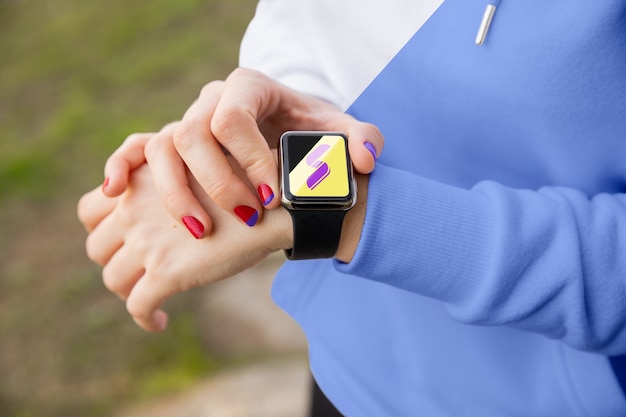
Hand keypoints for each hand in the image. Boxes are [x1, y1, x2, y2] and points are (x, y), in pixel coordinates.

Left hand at [78, 161, 292, 331]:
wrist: (272, 207)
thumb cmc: (242, 190)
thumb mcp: (193, 176)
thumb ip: (163, 193)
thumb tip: (153, 221)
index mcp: (138, 182)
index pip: (89, 209)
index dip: (100, 229)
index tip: (120, 243)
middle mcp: (134, 209)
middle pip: (97, 247)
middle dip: (114, 262)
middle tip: (137, 274)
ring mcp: (148, 242)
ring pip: (113, 278)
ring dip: (128, 291)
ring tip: (149, 297)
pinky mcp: (167, 272)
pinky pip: (138, 305)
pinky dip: (145, 318)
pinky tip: (159, 323)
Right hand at [102, 68, 382, 236]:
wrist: (289, 138)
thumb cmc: (313, 135)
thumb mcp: (342, 136)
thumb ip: (363, 142)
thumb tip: (364, 159)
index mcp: (249, 87)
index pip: (232, 117)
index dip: (249, 159)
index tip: (274, 196)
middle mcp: (210, 101)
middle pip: (191, 134)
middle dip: (216, 181)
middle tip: (247, 215)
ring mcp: (187, 123)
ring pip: (160, 148)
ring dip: (175, 192)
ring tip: (200, 229)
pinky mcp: (170, 146)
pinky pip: (133, 150)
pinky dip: (119, 167)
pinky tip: (116, 193)